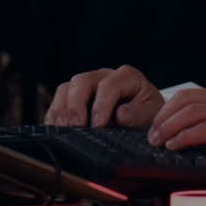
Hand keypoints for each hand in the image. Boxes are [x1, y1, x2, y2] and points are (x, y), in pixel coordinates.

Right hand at [45, 65, 163, 128]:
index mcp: (126, 77)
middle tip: (76, 125)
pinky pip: (58, 101)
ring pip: (66, 89)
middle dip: (75, 104)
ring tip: (61, 128)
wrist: (144, 116)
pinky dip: (54, 115)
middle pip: (81, 81)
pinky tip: (55, 129)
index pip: (109, 85)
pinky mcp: (74, 99)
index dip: (102, 104)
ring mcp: (87, 86)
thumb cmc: (147, 113)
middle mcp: (103, 77)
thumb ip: (139, 114)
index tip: (99, 124)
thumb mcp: (152, 113)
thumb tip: (121, 115)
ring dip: (60, 109)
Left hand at [147, 83, 205, 175]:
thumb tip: (181, 133)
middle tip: (152, 136)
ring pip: (191, 112)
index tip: (155, 127)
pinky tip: (176, 145)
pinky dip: (185, 136)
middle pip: (185, 100)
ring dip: (170, 127)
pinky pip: (204, 128)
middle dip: (163, 118)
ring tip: (159, 141)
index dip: (167, 110)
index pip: (188, 95)